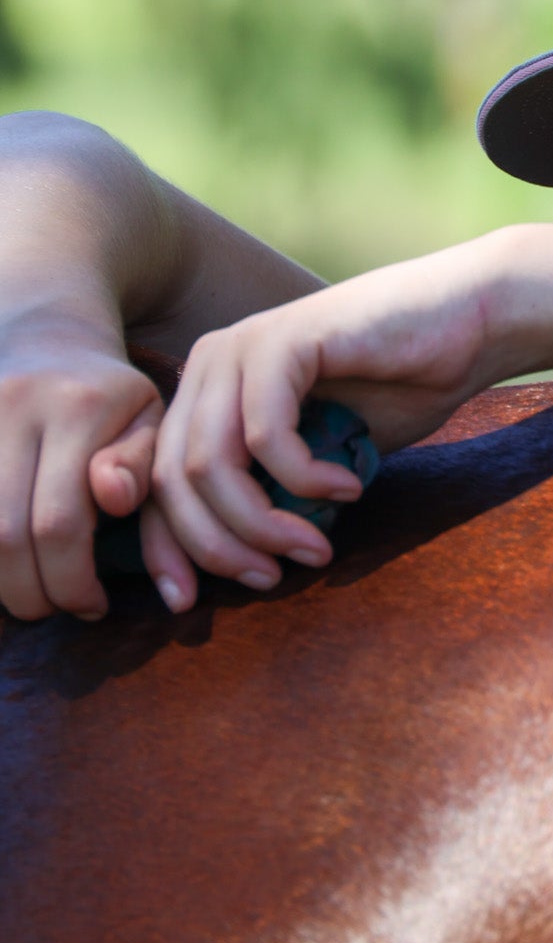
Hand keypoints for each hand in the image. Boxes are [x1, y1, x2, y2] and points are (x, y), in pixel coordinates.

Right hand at [0, 310, 195, 620]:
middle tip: (56, 609)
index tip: (93, 605)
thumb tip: (112, 499)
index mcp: (77, 407)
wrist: (47, 333)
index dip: (72, 580)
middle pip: (5, 534)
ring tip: (27, 596)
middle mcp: (13, 405)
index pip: (59, 522)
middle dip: (31, 591)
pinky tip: (5, 567)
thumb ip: (140, 463)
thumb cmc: (110, 394)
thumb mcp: (147, 418)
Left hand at [150, 246, 496, 602]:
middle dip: (216, 546)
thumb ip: (273, 494)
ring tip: (313, 547)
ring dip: (261, 523)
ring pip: (212, 465)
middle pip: (173, 479)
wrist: (469, 320)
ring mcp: (241, 347)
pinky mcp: (282, 339)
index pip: (156, 482)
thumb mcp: (322, 459)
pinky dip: (304, 479)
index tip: (188, 603)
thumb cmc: (402, 387)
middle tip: (271, 577)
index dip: (163, 549)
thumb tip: (235, 565)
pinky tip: (346, 488)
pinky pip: (265, 436)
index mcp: (208, 391)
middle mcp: (209, 364)